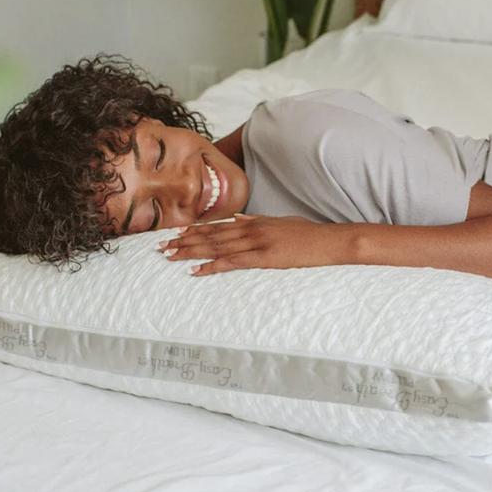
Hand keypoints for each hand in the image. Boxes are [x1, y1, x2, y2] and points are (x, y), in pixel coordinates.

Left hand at [157, 213, 346, 275]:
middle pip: (211, 235)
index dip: (195, 230)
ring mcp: (257, 242)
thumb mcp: (281, 223)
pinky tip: (196, 270)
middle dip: (184, 241)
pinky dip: (212, 266)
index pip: (218, 226)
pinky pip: (232, 262)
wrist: (329, 241)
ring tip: (170, 257)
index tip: (175, 234)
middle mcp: (251, 229)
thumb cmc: (308, 235)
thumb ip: (257, 221)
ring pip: (216, 247)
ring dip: (191, 252)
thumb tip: (238, 220)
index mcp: (255, 222)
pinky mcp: (264, 257)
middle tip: (162, 247)